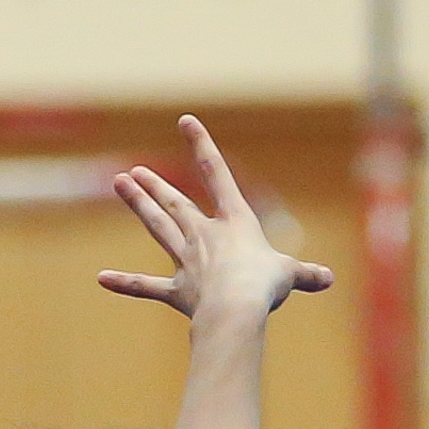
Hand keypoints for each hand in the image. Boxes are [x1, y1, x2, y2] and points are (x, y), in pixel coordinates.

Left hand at [96, 114, 335, 324]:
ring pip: (158, 228)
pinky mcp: (177, 291)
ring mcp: (187, 262)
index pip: (217, 174)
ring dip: (138, 206)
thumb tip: (326, 279)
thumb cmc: (265, 286)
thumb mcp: (291, 275)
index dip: (201, 145)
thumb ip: (305, 274)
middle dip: (155, 186)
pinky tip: (102, 278)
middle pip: (176, 203)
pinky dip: (125, 283)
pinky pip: (146, 286)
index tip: (185, 121)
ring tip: (120, 185)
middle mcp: (205, 235)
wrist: (236, 308)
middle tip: (134, 172)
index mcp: (236, 223)